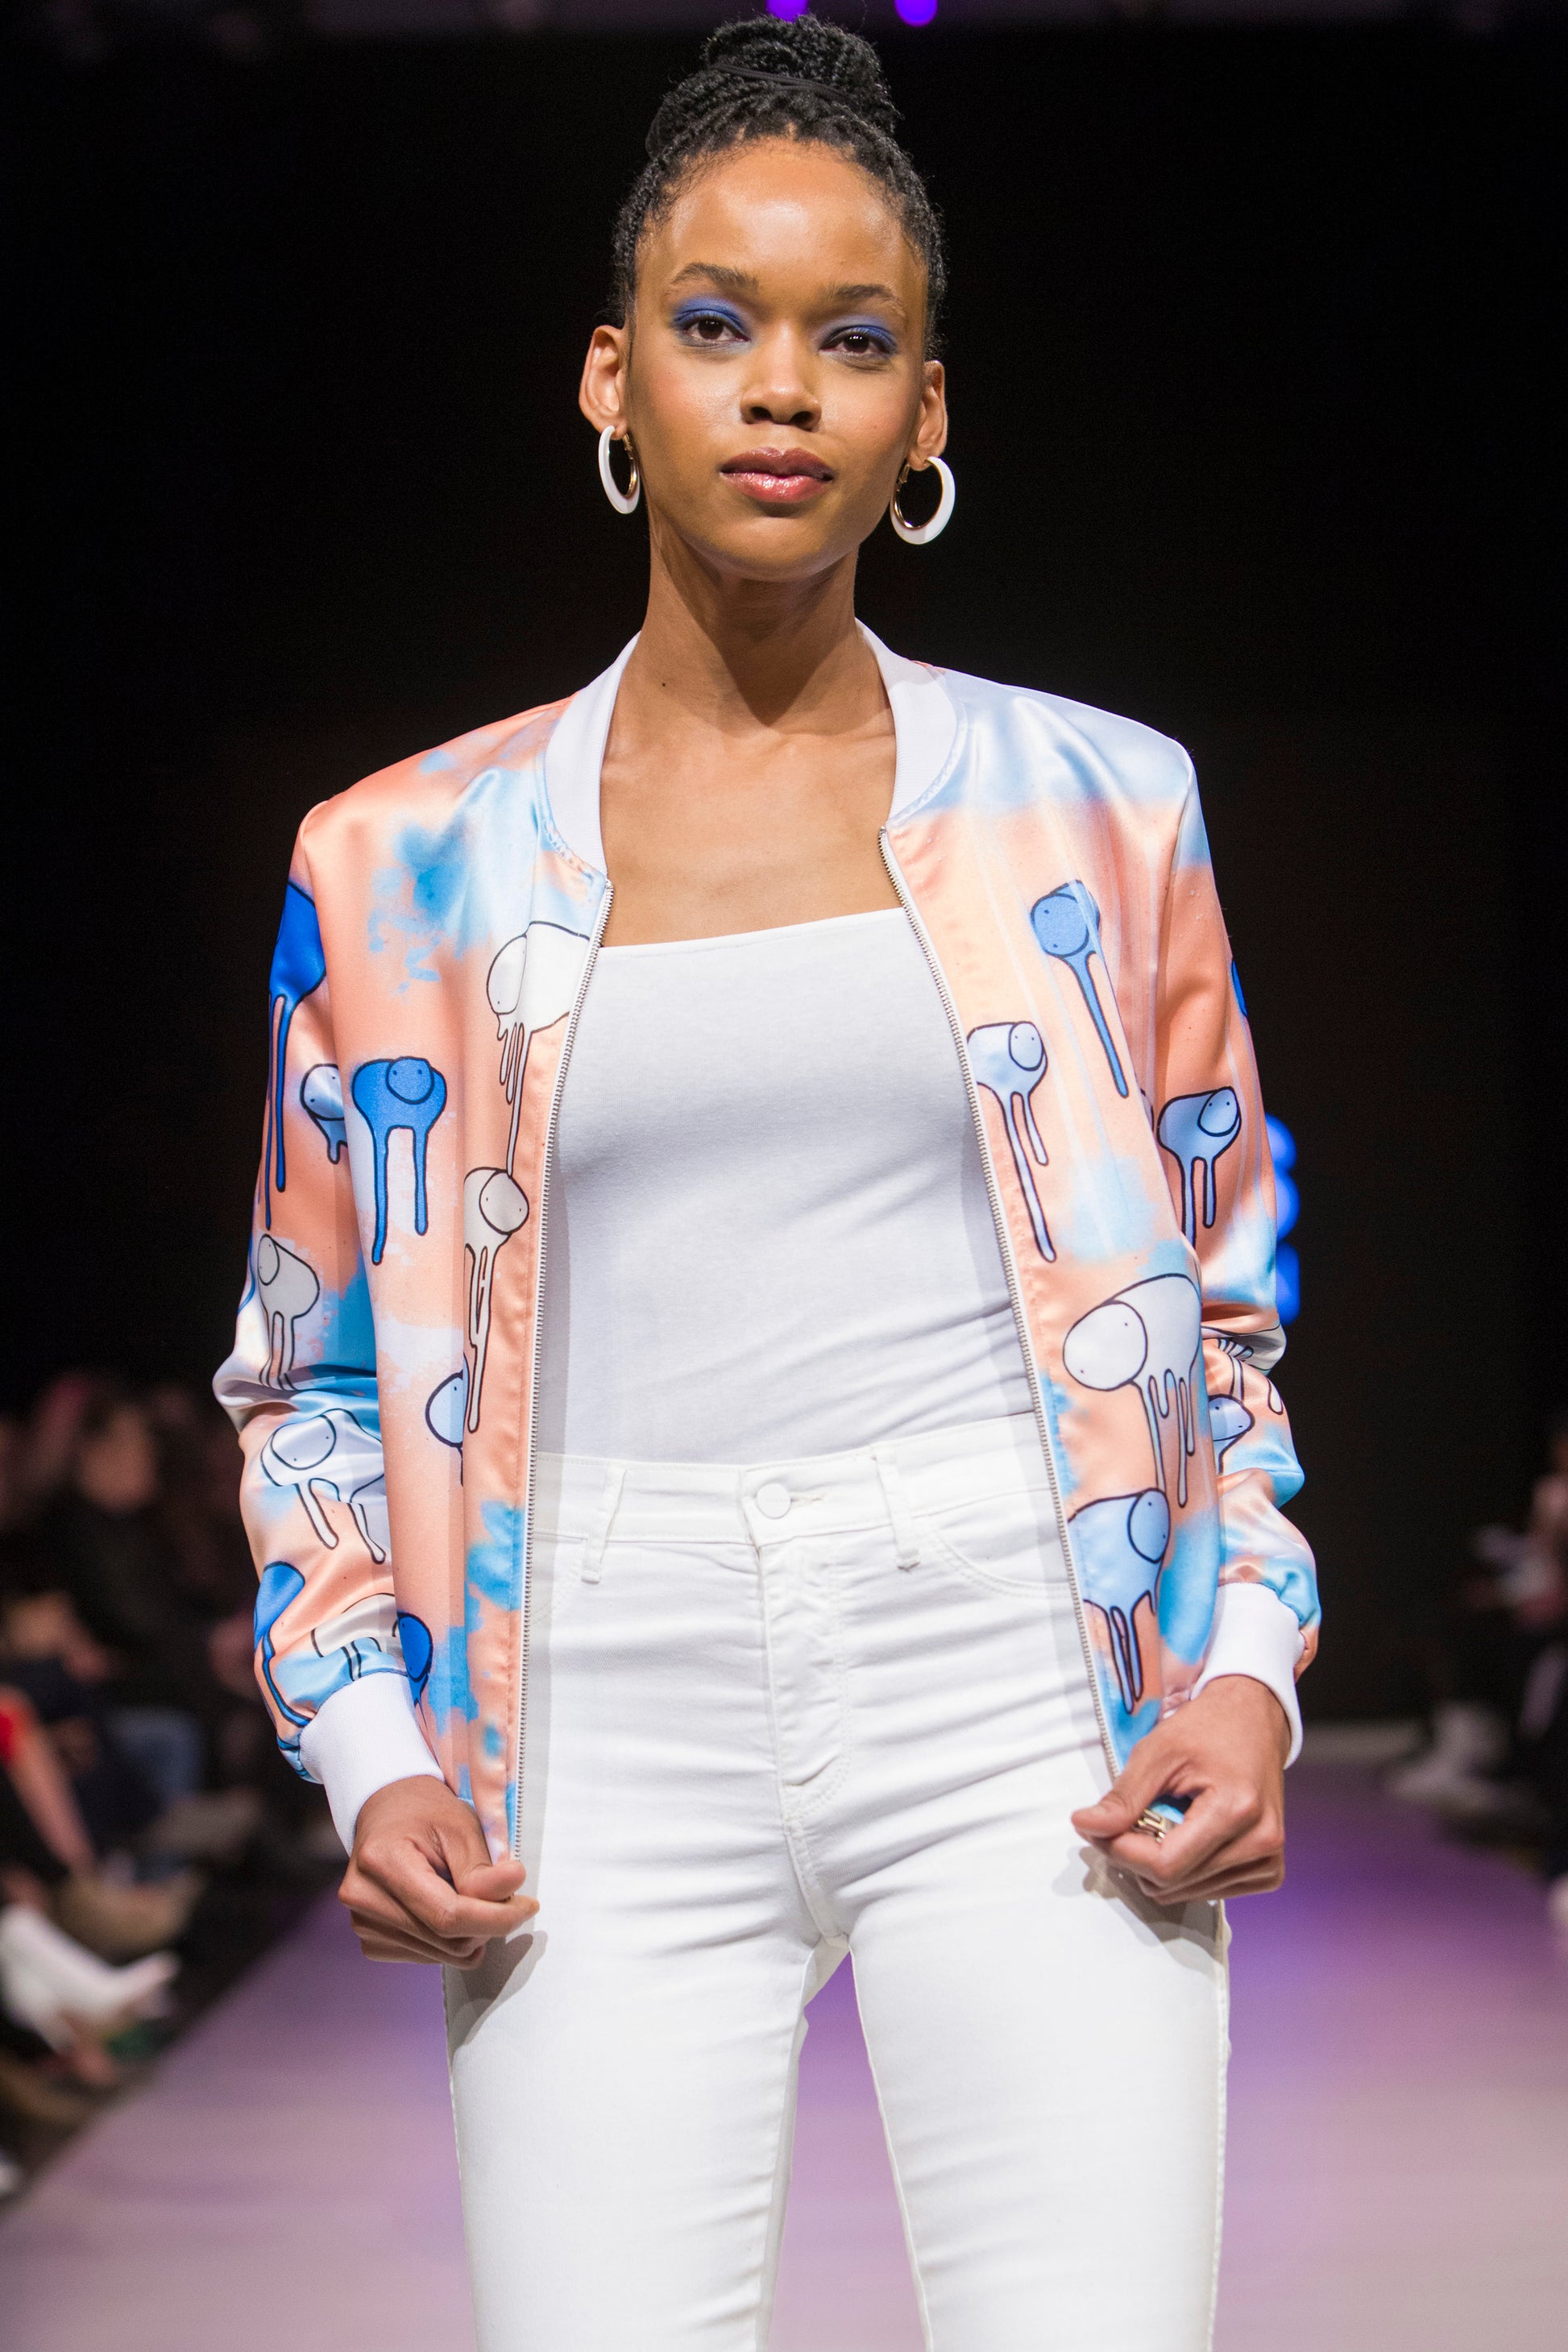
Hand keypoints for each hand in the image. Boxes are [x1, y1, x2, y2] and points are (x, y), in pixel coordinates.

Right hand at [341, 1777, 538, 1964]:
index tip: (528, 1906)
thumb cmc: (424, 1812)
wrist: (389, 1813)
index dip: (496, 1917)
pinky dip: (450, 1939)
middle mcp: (364, 1899)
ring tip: (468, 1891)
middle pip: (448, 1940)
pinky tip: (446, 1904)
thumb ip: (483, 1868)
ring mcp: (363, 1925)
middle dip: (488, 1923)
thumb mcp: (461, 1825)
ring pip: (443, 1955)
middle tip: (503, 1893)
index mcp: (382, 1862)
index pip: (448, 1915)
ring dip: (471, 1932)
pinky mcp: (372, 1942)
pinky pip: (429, 1956)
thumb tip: (512, 1893)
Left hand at [1070, 1676, 1288, 1905]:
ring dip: (1160, 1865)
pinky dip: (1186, 1871)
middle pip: (1173, 1883)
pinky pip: (1209, 1892)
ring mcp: (1268, 1861)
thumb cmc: (1207, 1729)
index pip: (1165, 1864)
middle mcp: (1261, 1843)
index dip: (1121, 1851)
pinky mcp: (1268, 1872)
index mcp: (1236, 1810)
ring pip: (1187, 1893)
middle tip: (1127, 1821)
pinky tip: (1188, 1835)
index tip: (1098, 1829)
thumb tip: (1084, 1827)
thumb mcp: (1158, 1752)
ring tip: (1163, 1821)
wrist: (1253, 1721)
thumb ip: (1123, 1797)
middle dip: (1136, 1857)